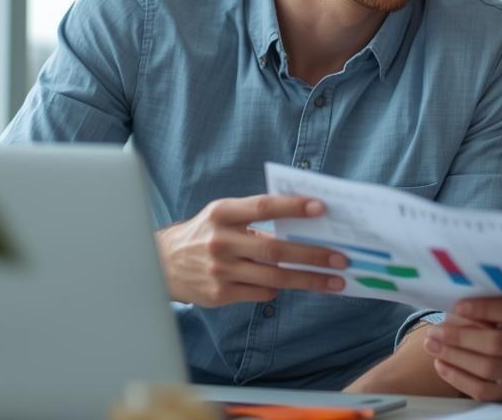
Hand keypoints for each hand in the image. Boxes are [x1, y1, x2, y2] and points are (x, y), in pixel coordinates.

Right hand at [155, 194, 348, 306]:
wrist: (160, 265)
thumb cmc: (204, 234)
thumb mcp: (222, 216)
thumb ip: (255, 218)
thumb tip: (302, 224)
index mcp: (222, 213)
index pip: (264, 207)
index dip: (293, 206)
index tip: (321, 208)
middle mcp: (221, 241)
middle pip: (276, 249)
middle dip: (313, 255)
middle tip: (341, 259)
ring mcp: (220, 271)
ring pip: (274, 277)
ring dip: (309, 280)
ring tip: (334, 281)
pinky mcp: (220, 295)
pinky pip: (262, 292)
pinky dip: (279, 288)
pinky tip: (293, 284)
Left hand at [424, 298, 501, 400]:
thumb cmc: (499, 318)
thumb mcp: (496, 307)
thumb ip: (482, 308)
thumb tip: (457, 312)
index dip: (486, 309)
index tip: (458, 306)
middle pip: (499, 343)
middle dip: (461, 337)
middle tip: (435, 332)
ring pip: (489, 369)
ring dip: (455, 357)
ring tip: (432, 345)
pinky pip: (484, 390)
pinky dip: (458, 378)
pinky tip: (441, 364)